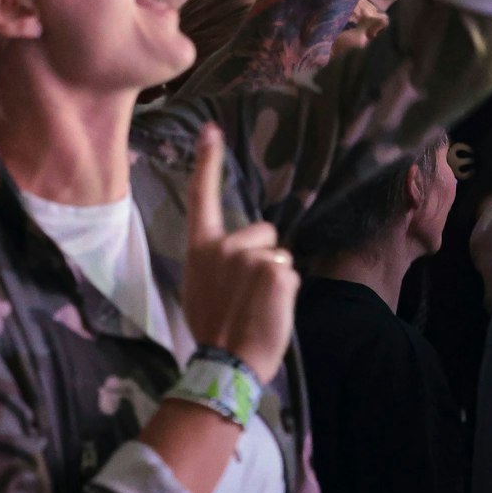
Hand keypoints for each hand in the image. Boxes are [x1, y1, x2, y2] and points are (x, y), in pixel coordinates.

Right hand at [183, 124, 296, 382]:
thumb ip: (216, 263)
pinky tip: (269, 311)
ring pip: (279, 256)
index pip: (202, 196)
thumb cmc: (214, 329)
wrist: (225, 362)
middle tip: (247, 296)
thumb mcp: (201, 288)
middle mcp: (224, 245)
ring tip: (257, 307)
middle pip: (263, 234)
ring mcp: (250, 257)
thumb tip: (235, 256)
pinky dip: (286, 293)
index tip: (211, 130)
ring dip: (275, 278)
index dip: (208, 161)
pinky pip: (290, 274)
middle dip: (263, 258)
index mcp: (201, 248)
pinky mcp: (276, 271)